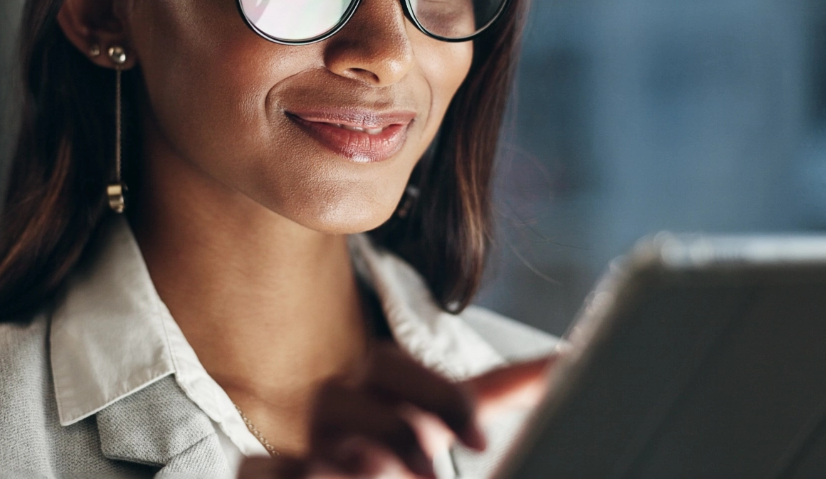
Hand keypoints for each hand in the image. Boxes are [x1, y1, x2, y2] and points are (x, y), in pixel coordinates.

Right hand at [236, 346, 553, 478]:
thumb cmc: (402, 453)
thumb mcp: (446, 419)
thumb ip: (503, 390)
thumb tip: (566, 359)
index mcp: (380, 391)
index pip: (397, 368)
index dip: (439, 397)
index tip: (482, 440)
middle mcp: (336, 412)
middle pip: (356, 393)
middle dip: (396, 427)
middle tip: (431, 469)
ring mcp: (303, 447)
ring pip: (318, 437)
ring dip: (356, 456)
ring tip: (380, 474)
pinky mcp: (266, 476)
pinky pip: (259, 469)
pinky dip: (281, 474)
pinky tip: (310, 477)